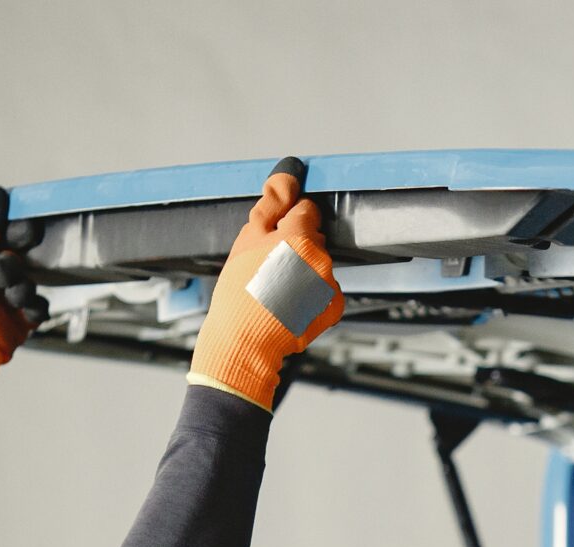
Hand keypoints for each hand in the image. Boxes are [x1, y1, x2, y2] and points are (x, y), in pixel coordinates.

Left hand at [0, 185, 48, 414]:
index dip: (11, 226)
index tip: (22, 224)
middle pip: (18, 252)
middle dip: (17, 257)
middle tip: (11, 260)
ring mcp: (7, 296)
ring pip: (30, 278)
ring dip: (21, 285)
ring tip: (7, 296)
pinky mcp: (22, 318)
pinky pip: (40, 304)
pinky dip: (32, 306)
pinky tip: (21, 311)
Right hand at [188, 157, 343, 410]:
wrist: (243, 342)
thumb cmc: (239, 293)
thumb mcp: (247, 239)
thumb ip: (271, 203)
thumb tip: (287, 177)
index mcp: (300, 237)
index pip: (306, 211)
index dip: (289, 222)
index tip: (276, 237)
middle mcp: (321, 259)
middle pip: (314, 240)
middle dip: (296, 248)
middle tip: (269, 269)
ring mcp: (330, 285)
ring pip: (319, 266)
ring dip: (303, 272)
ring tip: (277, 291)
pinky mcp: (334, 306)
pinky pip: (325, 291)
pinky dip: (311, 295)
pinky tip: (290, 304)